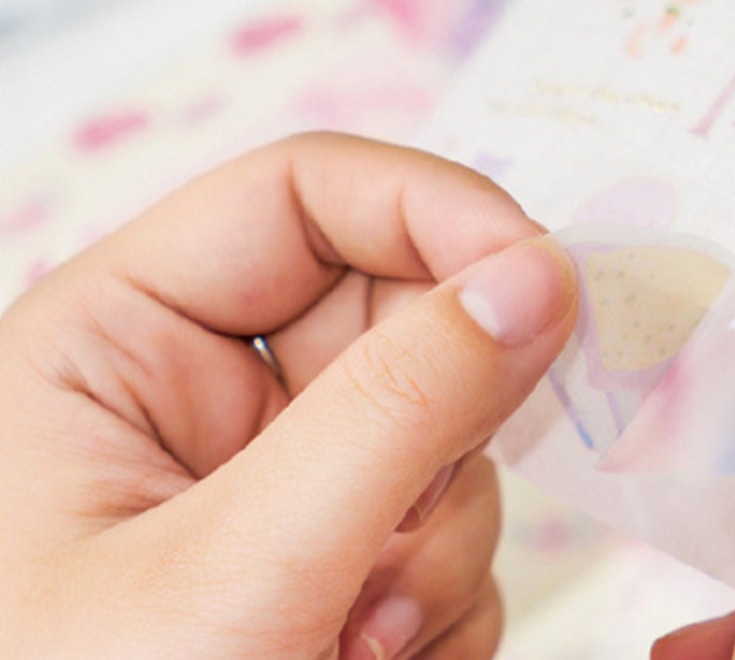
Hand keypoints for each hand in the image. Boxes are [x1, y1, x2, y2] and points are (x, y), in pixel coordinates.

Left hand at [0, 133, 577, 659]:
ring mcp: (263, 479)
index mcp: (116, 338)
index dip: (436, 209)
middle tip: (413, 528)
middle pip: (394, 312)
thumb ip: (399, 410)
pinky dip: (439, 599)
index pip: (307, 191)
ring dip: (437, 540)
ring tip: (360, 647)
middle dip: (441, 422)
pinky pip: (441, 524)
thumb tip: (543, 275)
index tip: (548, 279)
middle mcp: (193, 392)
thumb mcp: (232, 578)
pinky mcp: (318, 555)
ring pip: (438, 430)